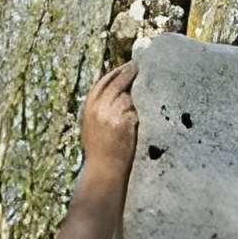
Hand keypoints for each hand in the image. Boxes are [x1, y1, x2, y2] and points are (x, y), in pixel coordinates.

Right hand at [78, 60, 138, 195]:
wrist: (103, 172)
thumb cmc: (100, 153)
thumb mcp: (91, 127)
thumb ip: (100, 110)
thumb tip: (117, 93)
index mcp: (88, 108)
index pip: (102, 83)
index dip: (115, 73)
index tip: (126, 67)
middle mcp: (98, 108)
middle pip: (115, 83)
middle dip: (127, 73)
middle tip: (139, 66)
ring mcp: (111, 114)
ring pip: (127, 94)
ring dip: (137, 93)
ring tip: (149, 86)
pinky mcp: (124, 122)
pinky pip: (135, 109)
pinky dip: (140, 111)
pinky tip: (146, 113)